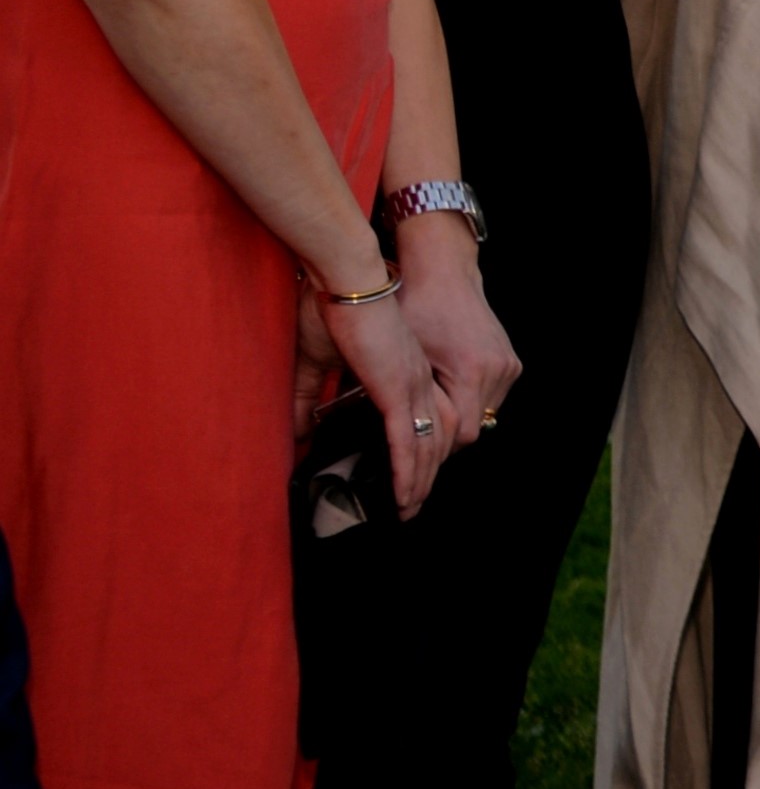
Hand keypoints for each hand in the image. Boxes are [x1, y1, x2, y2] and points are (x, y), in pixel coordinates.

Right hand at [322, 282, 456, 517]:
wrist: (345, 278)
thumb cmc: (331, 309)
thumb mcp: (318, 361)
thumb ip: (308, 396)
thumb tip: (299, 430)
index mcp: (405, 374)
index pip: (421, 422)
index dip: (417, 453)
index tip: (408, 477)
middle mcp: (418, 384)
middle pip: (431, 442)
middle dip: (422, 477)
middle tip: (410, 506)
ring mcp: (412, 388)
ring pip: (425, 448)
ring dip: (417, 482)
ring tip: (407, 509)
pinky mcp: (398, 390)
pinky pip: (409, 441)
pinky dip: (408, 471)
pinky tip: (406, 494)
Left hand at [396, 224, 519, 434]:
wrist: (443, 272)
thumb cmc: (416, 307)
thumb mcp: (406, 357)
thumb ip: (412, 398)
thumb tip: (404, 434)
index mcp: (471, 371)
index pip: (463, 434)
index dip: (440, 446)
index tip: (419, 448)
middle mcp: (498, 370)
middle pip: (478, 426)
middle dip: (449, 433)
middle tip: (421, 434)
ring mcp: (508, 365)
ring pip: (486, 413)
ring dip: (462, 417)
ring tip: (434, 411)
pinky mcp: (510, 360)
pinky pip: (493, 395)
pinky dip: (471, 399)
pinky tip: (449, 391)